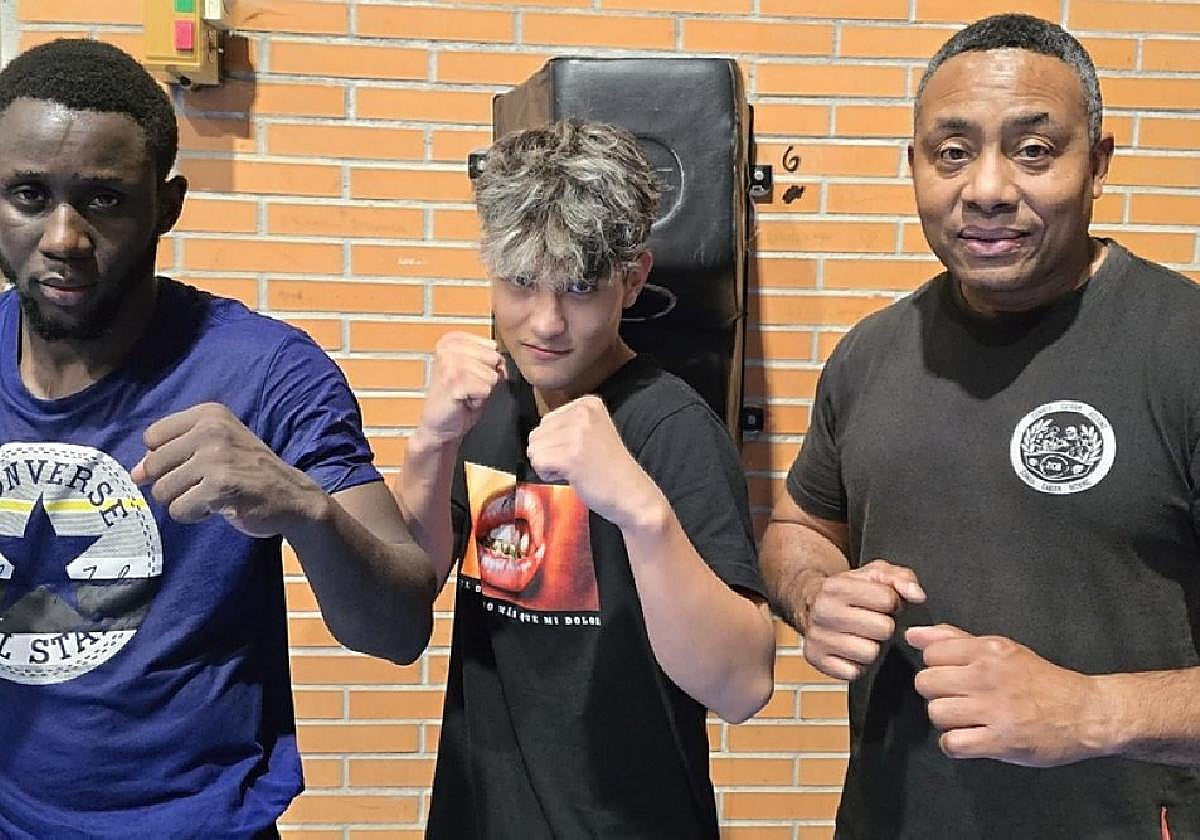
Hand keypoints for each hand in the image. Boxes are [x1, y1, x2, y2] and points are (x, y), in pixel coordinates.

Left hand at [131, 402, 326, 537]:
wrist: (292, 496)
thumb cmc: (249, 471)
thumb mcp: (214, 448)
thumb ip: (172, 455)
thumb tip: (134, 474)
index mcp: (209, 414)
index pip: (152, 437)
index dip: (166, 459)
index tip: (192, 465)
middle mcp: (212, 430)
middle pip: (154, 465)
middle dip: (173, 484)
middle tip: (204, 484)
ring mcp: (216, 457)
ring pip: (163, 491)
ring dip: (185, 501)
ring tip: (213, 495)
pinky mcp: (220, 486)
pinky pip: (179, 510)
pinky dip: (195, 515)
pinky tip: (218, 507)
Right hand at [417, 332, 505, 446]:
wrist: (440, 426)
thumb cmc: (458, 400)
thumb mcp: (477, 373)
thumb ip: (490, 361)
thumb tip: (502, 361)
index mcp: (451, 340)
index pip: (491, 346)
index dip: (489, 366)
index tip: (472, 376)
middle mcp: (447, 348)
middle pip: (493, 358)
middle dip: (487, 378)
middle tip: (469, 388)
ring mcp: (448, 363)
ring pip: (490, 375)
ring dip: (483, 390)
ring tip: (466, 395)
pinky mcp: (452, 381)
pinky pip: (485, 388)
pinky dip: (479, 400)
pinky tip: (465, 402)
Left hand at [525, 394, 658, 527]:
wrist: (631, 493)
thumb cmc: (608, 468)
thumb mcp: (592, 431)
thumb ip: (566, 425)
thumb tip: (534, 434)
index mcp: (588, 403)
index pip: (547, 420)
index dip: (557, 442)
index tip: (581, 450)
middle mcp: (582, 412)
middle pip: (537, 433)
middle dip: (551, 452)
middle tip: (577, 462)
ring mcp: (576, 433)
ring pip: (535, 448)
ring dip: (549, 464)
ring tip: (575, 469)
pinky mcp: (569, 455)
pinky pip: (538, 462)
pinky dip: (548, 475)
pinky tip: (570, 476)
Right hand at [803, 559, 924, 680]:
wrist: (811, 602)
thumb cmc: (850, 590)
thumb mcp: (875, 573)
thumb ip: (901, 578)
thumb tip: (917, 595)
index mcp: (836, 585)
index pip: (887, 600)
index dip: (892, 602)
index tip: (881, 603)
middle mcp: (823, 610)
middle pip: (882, 629)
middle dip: (884, 626)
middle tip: (872, 621)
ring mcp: (816, 636)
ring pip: (869, 654)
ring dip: (872, 647)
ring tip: (862, 636)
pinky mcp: (815, 659)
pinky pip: (852, 673)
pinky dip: (856, 665)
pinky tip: (850, 651)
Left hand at [907, 624, 1105, 766]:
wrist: (1086, 712)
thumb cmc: (1039, 679)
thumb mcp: (1000, 649)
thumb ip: (953, 639)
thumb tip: (912, 634)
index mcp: (988, 650)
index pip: (931, 653)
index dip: (936, 667)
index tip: (952, 675)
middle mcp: (988, 676)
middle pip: (926, 683)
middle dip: (936, 693)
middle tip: (957, 699)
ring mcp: (994, 710)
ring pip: (936, 713)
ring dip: (946, 720)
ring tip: (965, 719)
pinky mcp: (1001, 742)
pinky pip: (952, 744)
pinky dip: (955, 745)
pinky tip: (969, 739)